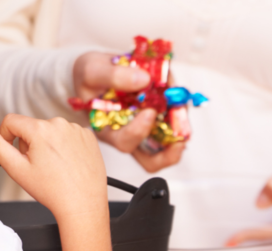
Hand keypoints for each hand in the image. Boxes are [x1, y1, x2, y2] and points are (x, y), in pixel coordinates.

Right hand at [0, 115, 106, 218]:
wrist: (83, 204)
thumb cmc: (53, 191)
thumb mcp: (17, 169)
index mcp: (40, 129)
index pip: (11, 121)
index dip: (6, 136)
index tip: (14, 152)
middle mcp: (60, 124)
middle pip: (32, 127)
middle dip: (30, 144)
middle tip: (38, 166)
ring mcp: (76, 130)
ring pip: (51, 131)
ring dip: (48, 145)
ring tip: (54, 167)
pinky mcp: (89, 136)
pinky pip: (69, 135)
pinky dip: (65, 146)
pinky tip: (67, 163)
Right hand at [72, 51, 184, 171]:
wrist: (99, 71)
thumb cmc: (90, 78)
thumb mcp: (92, 70)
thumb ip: (113, 75)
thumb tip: (144, 80)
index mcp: (108, 130)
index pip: (125, 143)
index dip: (139, 132)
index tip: (149, 111)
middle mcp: (129, 136)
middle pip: (152, 160)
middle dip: (170, 149)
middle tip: (180, 130)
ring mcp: (146, 131)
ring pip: (168, 146)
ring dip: (179, 128)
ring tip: (180, 105)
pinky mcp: (159, 119)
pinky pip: (175, 125)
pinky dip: (180, 112)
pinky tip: (176, 95)